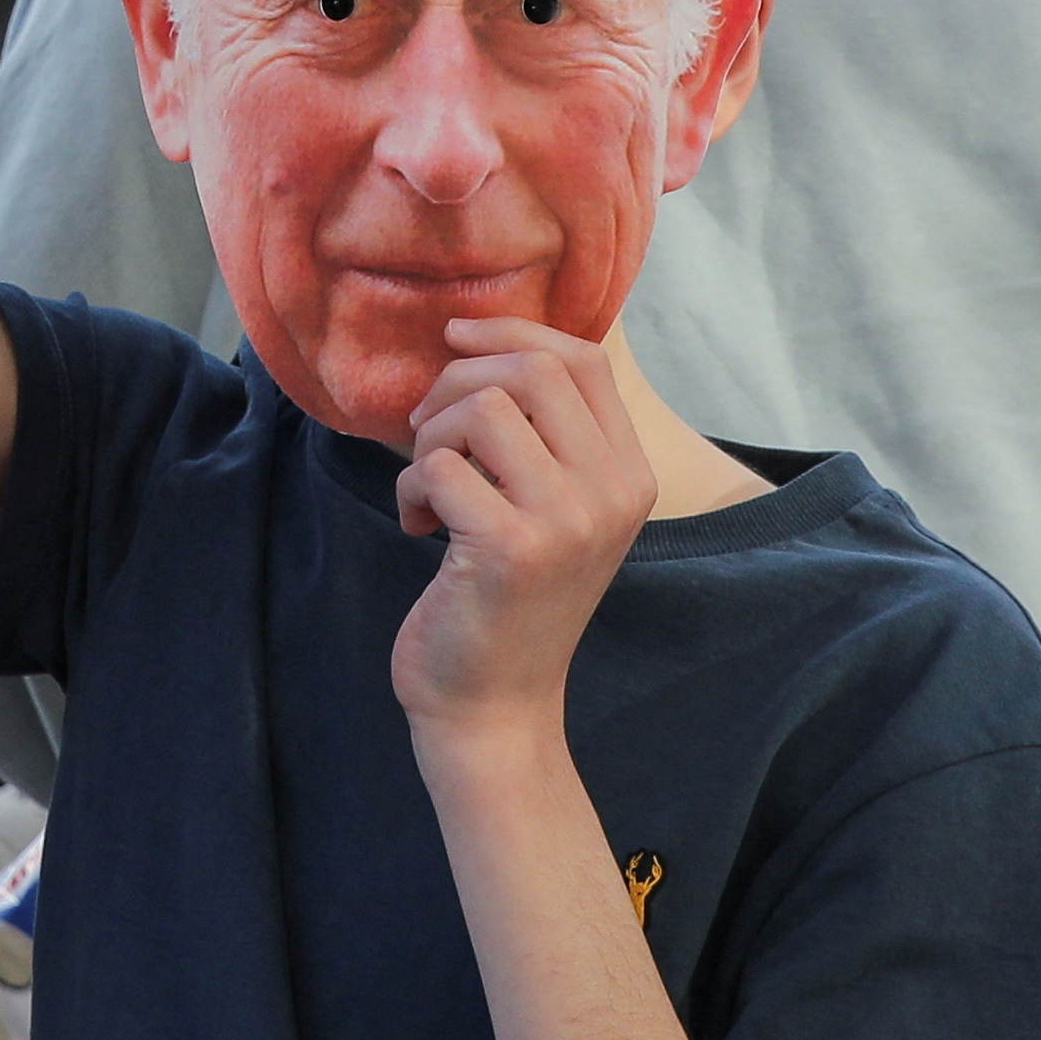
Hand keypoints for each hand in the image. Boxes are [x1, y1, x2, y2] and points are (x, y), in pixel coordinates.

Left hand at [388, 321, 655, 746]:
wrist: (494, 708)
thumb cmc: (508, 598)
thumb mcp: (553, 508)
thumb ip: (543, 434)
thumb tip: (475, 337)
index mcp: (630, 476)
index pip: (583, 358)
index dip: (512, 331)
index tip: (455, 340)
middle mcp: (612, 494)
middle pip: (532, 369)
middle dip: (459, 384)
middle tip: (429, 434)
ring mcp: (566, 521)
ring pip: (483, 408)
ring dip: (432, 439)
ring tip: (430, 490)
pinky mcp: (510, 548)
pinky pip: (438, 465)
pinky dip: (410, 489)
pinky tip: (419, 529)